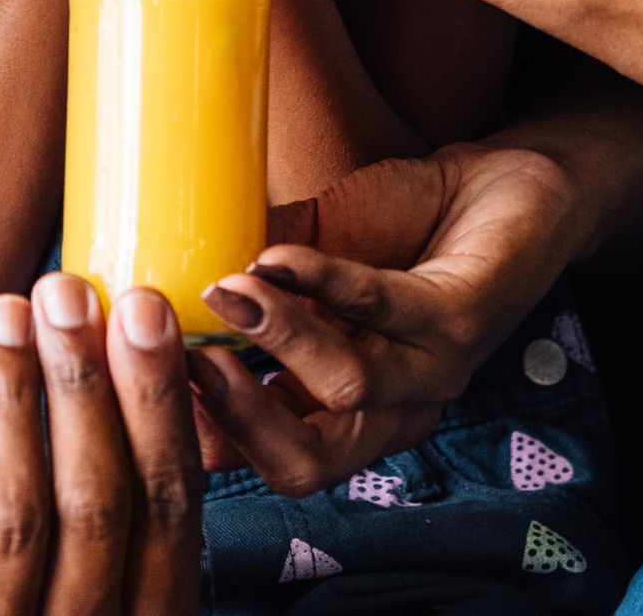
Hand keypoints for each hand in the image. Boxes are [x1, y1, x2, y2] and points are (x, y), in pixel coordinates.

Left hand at [0, 275, 203, 615]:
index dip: (157, 402)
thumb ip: (123, 496)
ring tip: (2, 312)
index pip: (168, 506)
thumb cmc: (32, 613)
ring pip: (11, 515)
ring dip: (11, 398)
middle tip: (64, 292)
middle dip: (82, 384)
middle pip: (94, 503)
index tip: (140, 309)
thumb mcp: (101, 579)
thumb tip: (135, 343)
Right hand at [185, 141, 584, 494]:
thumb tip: (157, 260)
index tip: (136, 379)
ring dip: (277, 339)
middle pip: (303, 463)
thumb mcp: (310, 246)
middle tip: (177, 360)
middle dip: (234, 419)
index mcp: (344, 410)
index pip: (265, 456)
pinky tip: (280, 254)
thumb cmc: (404, 222)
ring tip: (224, 291)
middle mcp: (389, 411)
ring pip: (345, 388)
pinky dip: (326, 283)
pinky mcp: (461, 320)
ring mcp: (430, 372)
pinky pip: (385, 311)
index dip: (201, 433)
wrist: (506, 180)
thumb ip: (251, 267)